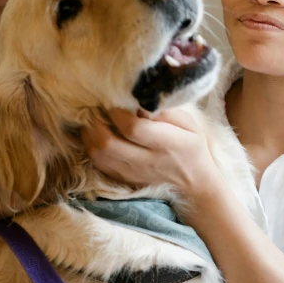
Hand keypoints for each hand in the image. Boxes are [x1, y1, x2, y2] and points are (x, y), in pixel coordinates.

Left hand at [82, 108, 221, 196]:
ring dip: (90, 133)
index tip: (115, 100)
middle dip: (96, 121)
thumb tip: (140, 99)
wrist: (193, 183)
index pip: (133, 128)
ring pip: (98, 154)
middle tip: (98, 107)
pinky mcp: (123, 178)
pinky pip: (98, 162)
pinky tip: (96, 133)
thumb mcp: (189, 123)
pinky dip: (91, 145)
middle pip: (108, 143)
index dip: (118, 112)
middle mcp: (147, 161)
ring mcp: (132, 173)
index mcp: (168, 144)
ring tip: (94, 118)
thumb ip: (166, 111)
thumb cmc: (190, 146)